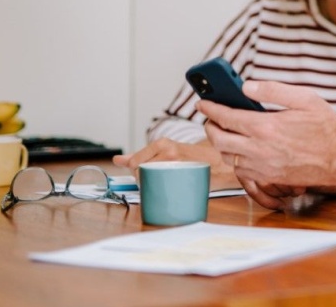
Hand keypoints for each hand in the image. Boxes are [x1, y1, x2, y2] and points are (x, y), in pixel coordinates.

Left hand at [112, 138, 239, 189]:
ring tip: (163, 184)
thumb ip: (141, 155)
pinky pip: (164, 189)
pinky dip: (162, 192)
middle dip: (143, 180)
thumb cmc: (189, 156)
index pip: (135, 162)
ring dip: (152, 186)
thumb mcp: (166, 150)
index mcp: (163, 144)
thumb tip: (117, 160)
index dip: (136, 172)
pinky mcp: (184, 178)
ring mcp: (176, 165)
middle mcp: (169, 152)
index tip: (142, 174)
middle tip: (156, 180)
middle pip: (141, 172)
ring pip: (151, 181)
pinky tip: (169, 190)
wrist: (217, 161)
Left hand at [199, 80, 335, 205]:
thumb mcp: (304, 98)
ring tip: (224, 131)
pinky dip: (234, 158)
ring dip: (220, 143)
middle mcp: (259, 149)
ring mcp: (262, 167)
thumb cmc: (325, 128)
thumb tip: (247, 86)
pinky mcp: (268, 178)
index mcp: (266, 127)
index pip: (226, 117)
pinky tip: (240, 149)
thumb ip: (273, 90)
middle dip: (210, 126)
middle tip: (211, 117)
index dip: (210, 108)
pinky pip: (240, 170)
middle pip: (219, 139)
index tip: (202, 102)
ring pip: (227, 156)